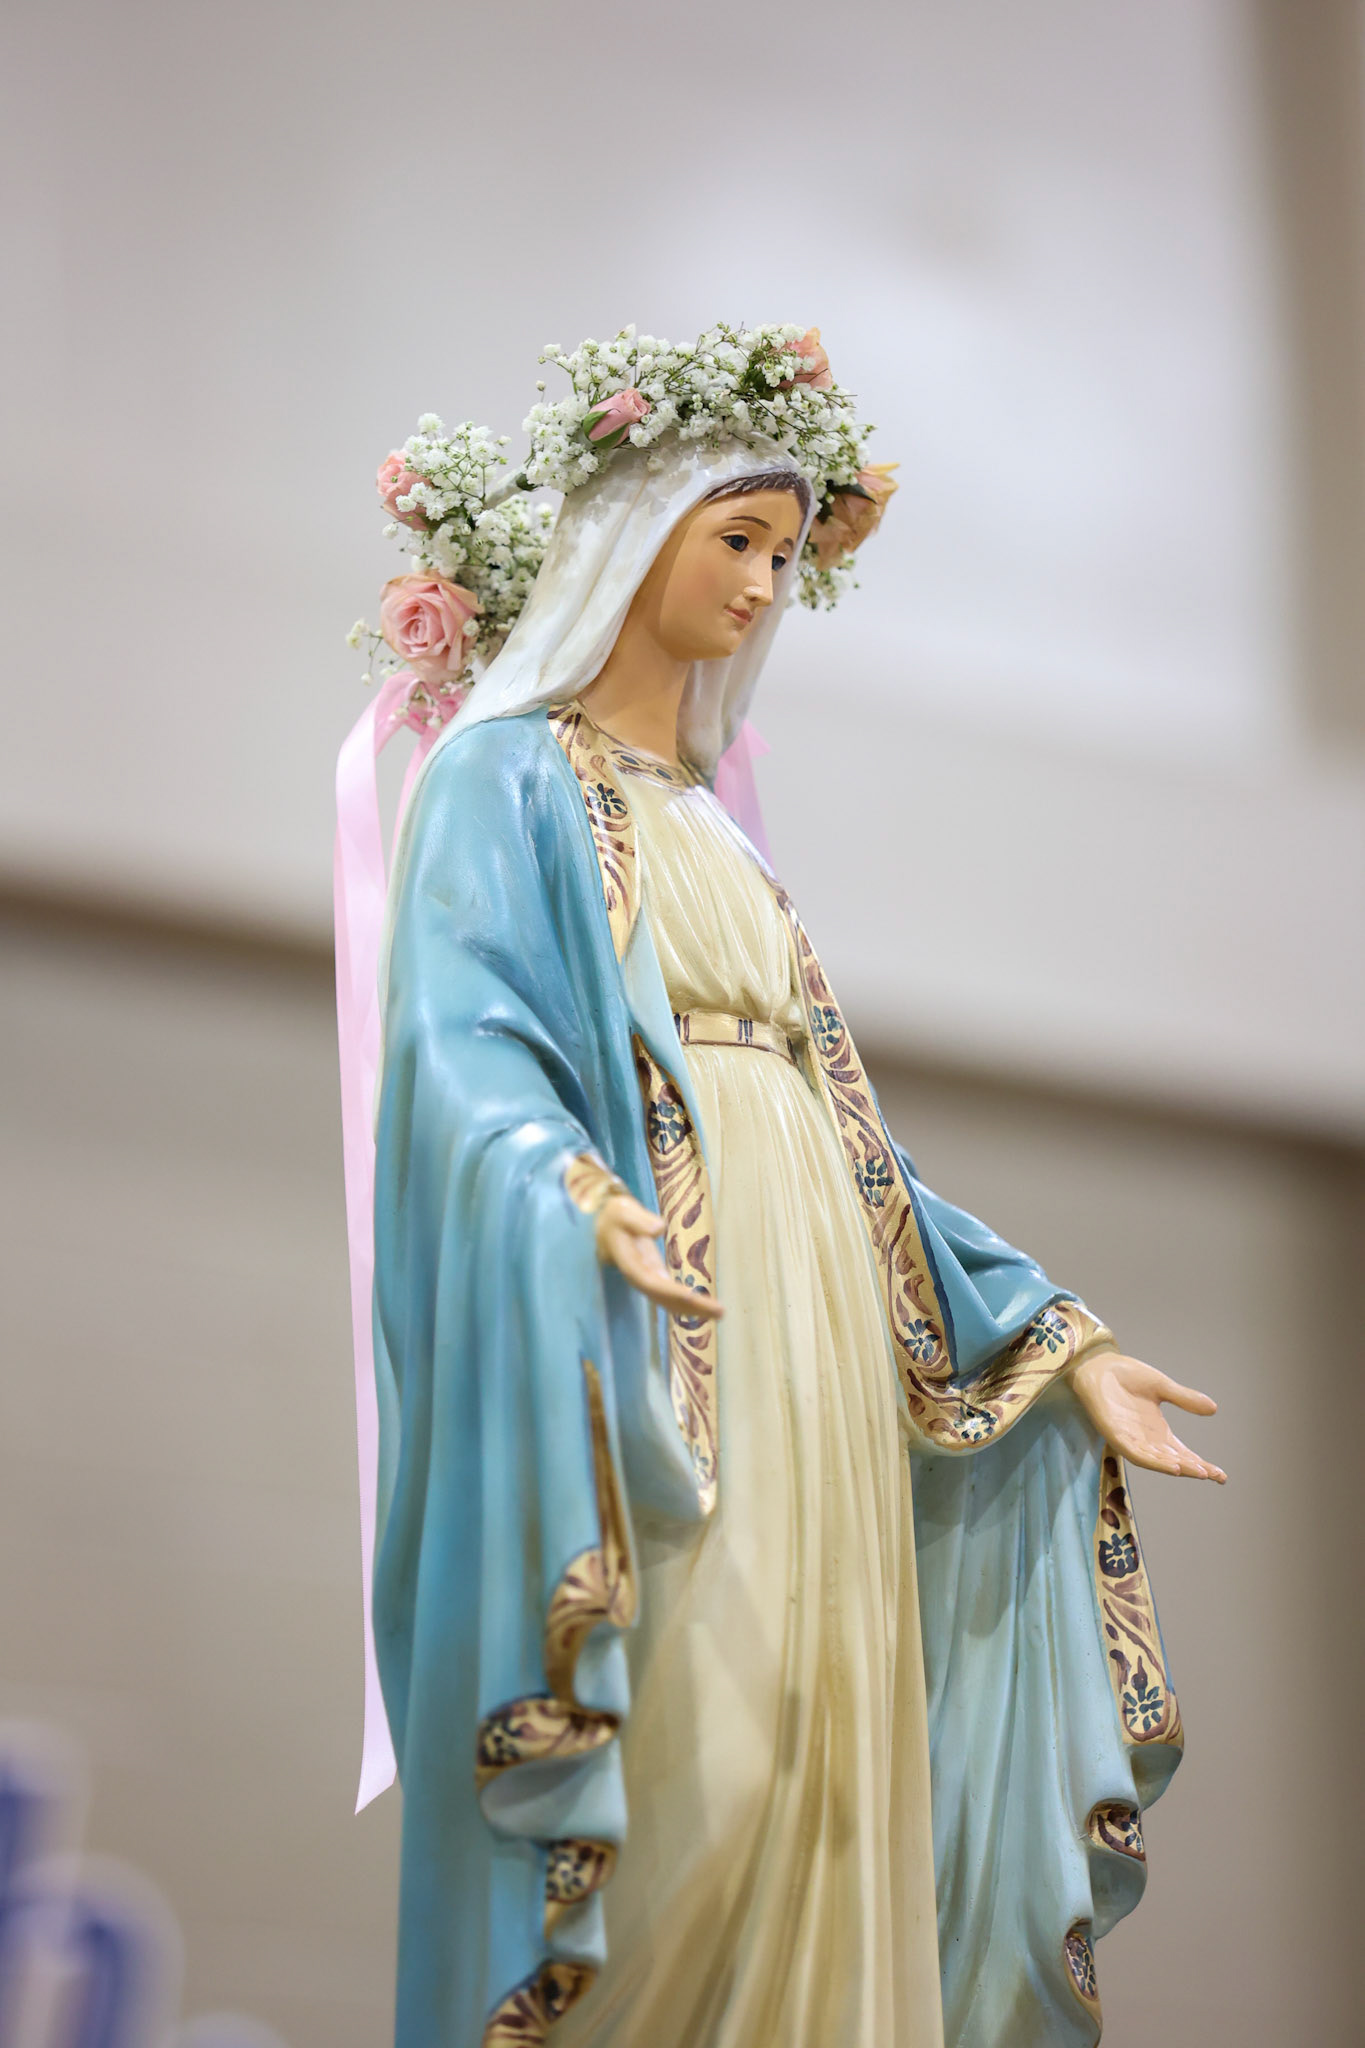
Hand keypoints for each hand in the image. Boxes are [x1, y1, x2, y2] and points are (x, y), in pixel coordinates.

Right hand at [595, 1192, 724, 1322]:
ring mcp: (647, 1279)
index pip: (650, 1282)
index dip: (669, 1291)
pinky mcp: (654, 1276)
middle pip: (664, 1297)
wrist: (605, 1225)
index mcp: (630, 1263)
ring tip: (719, 1313)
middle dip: (690, 1306)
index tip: (691, 1297)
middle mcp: (639, 1276)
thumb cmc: (615, 1216)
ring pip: (668, 1300)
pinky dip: (687, 1303)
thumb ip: (639, 1219)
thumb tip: (659, 1228)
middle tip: (720, 1312)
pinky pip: (670, 1295)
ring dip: (693, 1308)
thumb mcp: (622, 1211)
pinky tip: (705, 1307)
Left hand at [1068, 1352, 1225, 1482]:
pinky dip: (1154, 1461)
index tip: (1221, 1476)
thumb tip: (1214, 1409)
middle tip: (1215, 1476)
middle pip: (1174, 1461)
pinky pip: (1136, 1453)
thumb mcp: (1162, 1387)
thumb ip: (1184, 1399)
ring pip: (1157, 1461)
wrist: (1097, 1365)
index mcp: (1158, 1432)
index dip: (1201, 1465)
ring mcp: (1130, 1439)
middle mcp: (1146, 1440)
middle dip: (1194, 1469)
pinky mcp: (1115, 1435)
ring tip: (1197, 1472)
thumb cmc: (1126, 1376)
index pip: (1183, 1454)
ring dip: (1176, 1467)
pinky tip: (1171, 1465)